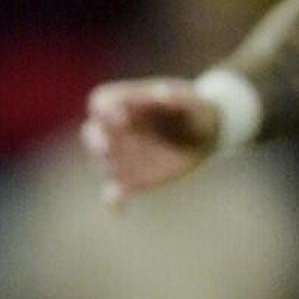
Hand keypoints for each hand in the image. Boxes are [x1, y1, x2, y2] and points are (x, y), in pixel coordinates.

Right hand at [79, 76, 221, 201]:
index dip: (105, 109)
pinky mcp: (132, 179)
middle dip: (96, 141)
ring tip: (132, 171)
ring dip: (114, 167)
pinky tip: (119, 205)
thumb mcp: (193, 100)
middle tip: (105, 147)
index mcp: (126, 102)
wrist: (206, 135)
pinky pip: (115, 192)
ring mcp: (123, 155)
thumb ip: (177, 96)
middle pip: (92, 132)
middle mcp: (117, 129)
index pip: (101, 101)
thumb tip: (162, 93)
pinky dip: (115, 198)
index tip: (123, 117)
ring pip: (105, 163)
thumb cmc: (195, 110)